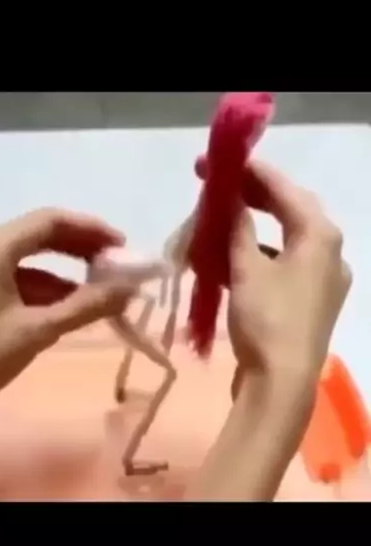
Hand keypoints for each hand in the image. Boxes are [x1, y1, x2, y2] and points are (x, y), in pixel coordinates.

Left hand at [0, 209, 131, 438]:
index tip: (123, 248)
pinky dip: (41, 284)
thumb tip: (131, 288)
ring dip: (63, 270)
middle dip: (80, 248)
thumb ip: (86, 306)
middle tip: (117, 266)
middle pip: (39, 233)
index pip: (50, 221)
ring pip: (27, 254)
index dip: (92, 230)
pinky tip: (68, 304)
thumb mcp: (36, 332)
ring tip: (101, 290)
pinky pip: (12, 272)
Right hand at [228, 162, 351, 393]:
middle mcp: (330, 253)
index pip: (284, 189)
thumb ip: (236, 227)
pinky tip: (229, 260)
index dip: (249, 172)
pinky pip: (283, 266)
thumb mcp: (246, 268)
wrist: (282, 384)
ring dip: (252, 229)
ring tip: (218, 220)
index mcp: (320, 236)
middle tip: (216, 185)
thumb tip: (227, 198)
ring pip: (285, 240)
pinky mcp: (310, 303)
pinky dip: (258, 257)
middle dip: (252, 197)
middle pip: (290, 211)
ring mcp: (323, 280)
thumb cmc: (266, 320)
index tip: (216, 161)